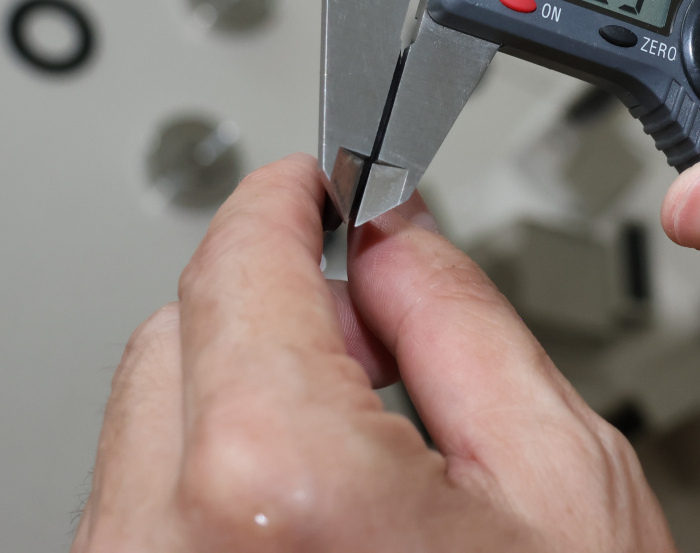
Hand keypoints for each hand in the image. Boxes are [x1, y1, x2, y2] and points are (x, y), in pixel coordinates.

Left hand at [71, 155, 672, 552]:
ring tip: (359, 441)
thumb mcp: (558, 477)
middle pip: (175, 330)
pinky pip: (141, 510)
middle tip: (365, 312)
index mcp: (272, 484)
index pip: (236, 262)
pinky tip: (310, 512)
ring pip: (147, 420)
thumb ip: (459, 320)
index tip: (316, 182)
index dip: (288, 200)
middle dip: (267, 298)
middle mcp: (157, 548)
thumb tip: (392, 242)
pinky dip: (212, 475)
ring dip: (239, 389)